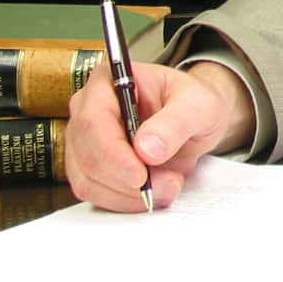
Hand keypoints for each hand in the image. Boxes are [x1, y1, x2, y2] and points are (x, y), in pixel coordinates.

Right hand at [66, 60, 253, 210]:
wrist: (195, 119)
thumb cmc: (193, 103)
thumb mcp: (198, 105)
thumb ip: (176, 122)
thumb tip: (147, 148)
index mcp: (108, 81)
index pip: (93, 120)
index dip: (113, 153)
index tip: (140, 176)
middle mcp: (87, 108)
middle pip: (87, 155)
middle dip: (126, 181)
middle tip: (168, 185)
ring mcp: (84, 140)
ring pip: (88, 180)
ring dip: (128, 195)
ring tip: (167, 186)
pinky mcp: (89, 166)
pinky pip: (95, 193)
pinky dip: (124, 201)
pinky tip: (151, 193)